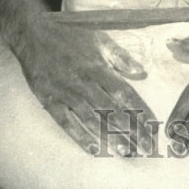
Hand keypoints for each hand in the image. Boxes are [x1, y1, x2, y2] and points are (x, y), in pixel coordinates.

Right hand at [18, 16, 157, 156]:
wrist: (34, 36)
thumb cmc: (70, 38)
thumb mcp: (99, 40)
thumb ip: (120, 57)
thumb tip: (141, 71)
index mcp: (99, 68)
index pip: (125, 93)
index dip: (140, 112)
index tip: (153, 127)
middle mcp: (85, 82)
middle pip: (113, 110)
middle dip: (131, 130)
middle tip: (146, 148)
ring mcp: (67, 93)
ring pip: (92, 119)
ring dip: (110, 137)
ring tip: (126, 152)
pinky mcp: (51, 101)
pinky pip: (67, 122)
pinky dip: (80, 137)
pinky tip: (94, 149)